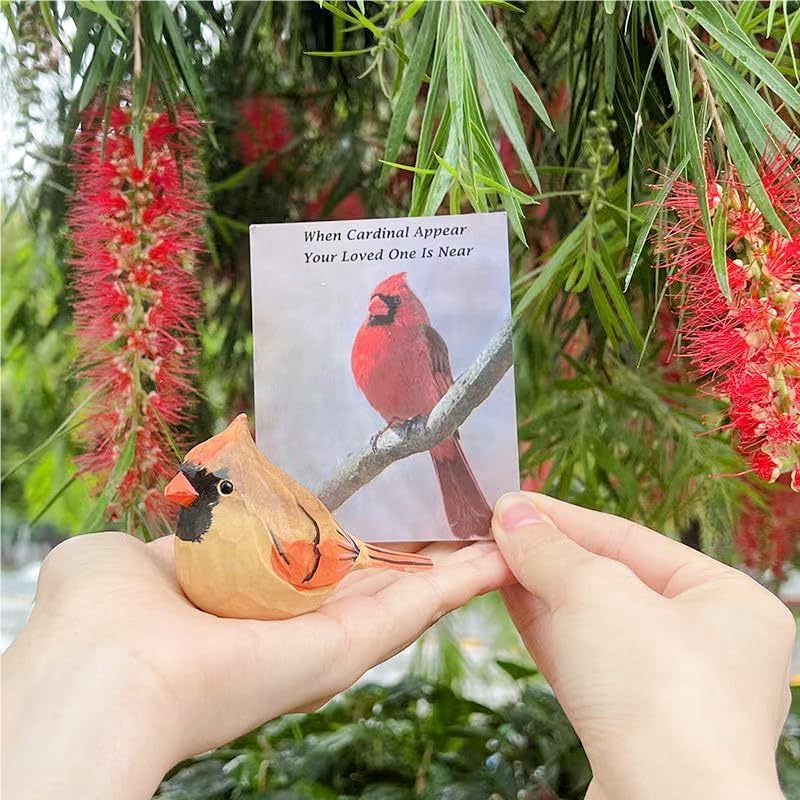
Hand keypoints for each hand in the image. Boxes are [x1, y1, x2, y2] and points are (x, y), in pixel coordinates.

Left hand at [2, 532, 510, 799]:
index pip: (311, 562)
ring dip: (452, 563)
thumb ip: (181, 530)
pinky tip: (498, 557)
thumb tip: (208, 510)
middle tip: (464, 515)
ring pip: (406, 596)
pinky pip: (416, 610)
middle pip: (370, 581)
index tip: (390, 504)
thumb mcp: (140, 551)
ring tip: (499, 531)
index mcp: (243, 595)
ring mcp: (323, 640)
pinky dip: (462, 583)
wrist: (107, 671)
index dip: (353, 532)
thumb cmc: (103, 611)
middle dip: (417, 548)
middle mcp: (290, 623)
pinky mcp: (347, 651)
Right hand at [492, 492, 793, 799]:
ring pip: (591, 622)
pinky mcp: (629, 725)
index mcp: (729, 602)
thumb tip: (510, 512)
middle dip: (550, 553)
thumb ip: (550, 548)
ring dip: (539, 588)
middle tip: (496, 528)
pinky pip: (582, 660)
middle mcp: (707, 645)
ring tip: (492, 554)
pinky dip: (544, 627)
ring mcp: (668, 689)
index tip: (515, 502)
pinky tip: (507, 595)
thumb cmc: (658, 689)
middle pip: (610, 579)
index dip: (567, 517)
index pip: (633, 539)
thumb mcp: (596, 590)